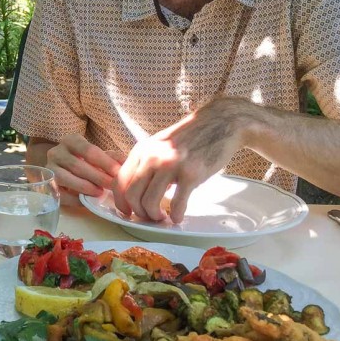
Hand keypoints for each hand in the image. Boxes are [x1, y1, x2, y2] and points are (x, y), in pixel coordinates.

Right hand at [45, 134, 123, 206]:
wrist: (59, 167)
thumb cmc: (83, 161)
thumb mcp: (96, 155)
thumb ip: (111, 158)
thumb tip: (128, 164)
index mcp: (71, 141)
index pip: (89, 150)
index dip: (105, 162)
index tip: (119, 172)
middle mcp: (56, 152)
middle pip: (78, 165)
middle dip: (97, 177)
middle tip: (112, 186)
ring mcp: (49, 169)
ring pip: (66, 178)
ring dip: (85, 187)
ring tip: (99, 193)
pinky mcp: (46, 185)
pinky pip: (60, 193)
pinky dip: (74, 199)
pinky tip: (86, 201)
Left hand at [113, 98, 251, 222]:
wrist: (219, 123)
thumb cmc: (189, 138)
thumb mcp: (159, 146)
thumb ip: (146, 163)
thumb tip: (136, 191)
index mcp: (142, 150)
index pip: (120, 180)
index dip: (121, 202)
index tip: (128, 212)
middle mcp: (152, 157)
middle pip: (132, 194)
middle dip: (139, 212)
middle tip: (149, 218)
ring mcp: (171, 165)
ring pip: (150, 202)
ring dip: (155, 216)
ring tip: (163, 218)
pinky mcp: (191, 174)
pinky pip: (177, 203)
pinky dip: (175, 215)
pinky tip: (178, 217)